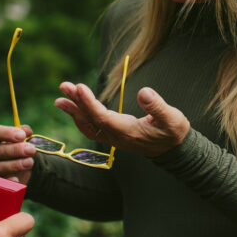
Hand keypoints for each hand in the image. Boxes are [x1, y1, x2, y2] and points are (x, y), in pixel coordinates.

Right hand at [0, 124, 36, 183]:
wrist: (19, 170)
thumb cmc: (17, 150)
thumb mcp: (20, 140)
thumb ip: (23, 133)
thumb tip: (26, 130)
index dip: (7, 133)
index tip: (23, 135)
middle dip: (16, 150)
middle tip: (31, 149)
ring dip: (16, 164)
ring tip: (30, 162)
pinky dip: (8, 181)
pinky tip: (17, 179)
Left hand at [54, 82, 189, 157]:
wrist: (174, 150)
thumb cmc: (173, 132)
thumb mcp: (172, 118)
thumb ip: (157, 106)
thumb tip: (144, 92)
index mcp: (128, 131)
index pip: (102, 117)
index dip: (89, 103)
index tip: (79, 87)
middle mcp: (117, 136)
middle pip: (91, 119)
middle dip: (76, 102)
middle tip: (64, 86)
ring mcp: (114, 137)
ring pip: (89, 124)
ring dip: (75, 110)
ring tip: (61, 97)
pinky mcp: (115, 135)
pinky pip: (93, 128)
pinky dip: (81, 118)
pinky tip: (75, 109)